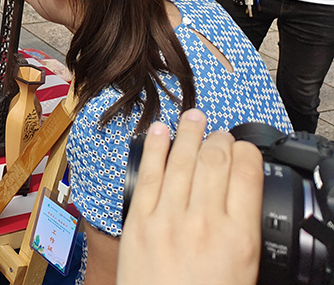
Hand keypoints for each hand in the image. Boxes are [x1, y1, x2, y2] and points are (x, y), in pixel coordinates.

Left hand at [117, 109, 262, 284]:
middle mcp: (204, 222)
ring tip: (193, 116)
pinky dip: (155, 148)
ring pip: (181, 161)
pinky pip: (148, 175)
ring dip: (188, 133)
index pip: (247, 174)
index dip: (246, 152)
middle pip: (214, 161)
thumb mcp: (245, 271)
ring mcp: (168, 219)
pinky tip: (159, 131)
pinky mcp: (138, 221)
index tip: (243, 148)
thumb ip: (245, 232)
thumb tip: (243, 199)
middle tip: (218, 131)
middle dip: (218, 139)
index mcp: (239, 237)